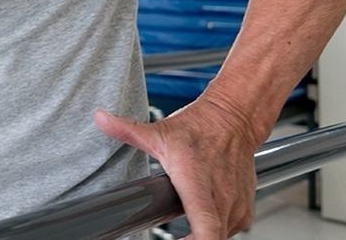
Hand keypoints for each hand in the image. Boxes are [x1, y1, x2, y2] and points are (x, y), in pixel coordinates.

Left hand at [95, 94, 263, 238]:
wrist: (233, 120)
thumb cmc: (199, 128)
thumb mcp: (159, 131)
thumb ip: (127, 130)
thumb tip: (100, 118)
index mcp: (198, 186)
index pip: (205, 228)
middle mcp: (221, 200)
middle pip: (210, 239)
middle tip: (172, 239)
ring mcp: (236, 207)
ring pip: (220, 237)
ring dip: (200, 236)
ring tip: (181, 234)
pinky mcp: (245, 210)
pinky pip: (228, 231)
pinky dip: (213, 231)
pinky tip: (199, 221)